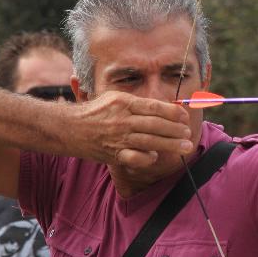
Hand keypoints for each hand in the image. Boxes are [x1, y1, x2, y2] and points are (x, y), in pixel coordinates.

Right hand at [70, 91, 193, 168]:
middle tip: (188, 133)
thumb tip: (164, 108)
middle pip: (156, 124)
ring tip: (184, 146)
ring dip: (170, 144)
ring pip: (150, 141)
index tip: (184, 116)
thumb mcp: (114, 98)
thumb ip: (137, 103)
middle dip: (176, 130)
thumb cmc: (95, 112)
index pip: (154, 106)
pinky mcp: (114, 153)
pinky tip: (155, 156)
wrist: (69, 128)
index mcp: (124, 102)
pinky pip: (135, 157)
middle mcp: (122, 119)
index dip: (173, 112)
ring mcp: (118, 137)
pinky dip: (147, 157)